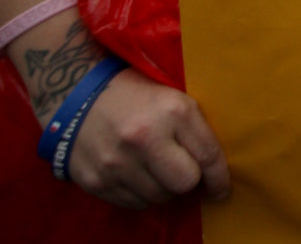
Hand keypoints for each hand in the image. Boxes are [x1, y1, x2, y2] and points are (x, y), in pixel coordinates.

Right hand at [62, 67, 230, 209]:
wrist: (78, 97)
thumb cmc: (137, 96)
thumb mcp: (173, 98)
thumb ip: (194, 130)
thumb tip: (214, 169)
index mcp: (173, 112)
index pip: (208, 156)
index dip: (219, 178)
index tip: (222, 189)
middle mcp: (144, 138)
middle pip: (184, 183)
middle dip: (189, 182)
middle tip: (183, 172)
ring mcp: (117, 162)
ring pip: (159, 197)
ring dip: (164, 189)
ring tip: (157, 171)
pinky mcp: (96, 181)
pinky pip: (134, 203)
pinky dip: (141, 195)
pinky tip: (138, 177)